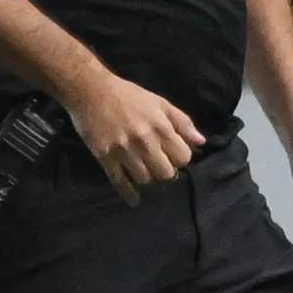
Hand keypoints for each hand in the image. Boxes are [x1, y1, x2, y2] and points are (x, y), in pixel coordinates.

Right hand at [65, 66, 202, 204]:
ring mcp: (124, 151)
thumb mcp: (160, 103)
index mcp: (161, 128)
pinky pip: (119, 181)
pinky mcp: (105, 157)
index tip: (172, 155)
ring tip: (144, 172)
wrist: (91, 91)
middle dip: (165, 172)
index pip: (182, 158)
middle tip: (158, 166)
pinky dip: (128, 193)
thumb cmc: (127, 95)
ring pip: (144, 179)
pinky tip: (134, 201)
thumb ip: (182, 122)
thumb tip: (201, 142)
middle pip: (165, 173)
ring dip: (147, 178)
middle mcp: (144, 142)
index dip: (180, 158)